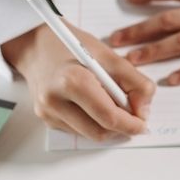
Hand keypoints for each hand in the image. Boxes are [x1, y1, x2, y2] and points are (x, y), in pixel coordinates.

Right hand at [2, 23, 155, 141]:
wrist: (35, 45)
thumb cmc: (71, 46)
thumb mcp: (108, 55)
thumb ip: (133, 81)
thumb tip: (144, 109)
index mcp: (72, 81)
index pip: (108, 116)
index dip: (131, 124)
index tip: (143, 123)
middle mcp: (55, 101)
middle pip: (100, 131)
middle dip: (121, 127)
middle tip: (133, 116)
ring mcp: (48, 113)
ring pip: (90, 134)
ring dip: (107, 126)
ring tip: (112, 104)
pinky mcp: (46, 119)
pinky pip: (78, 130)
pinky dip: (92, 122)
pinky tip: (93, 104)